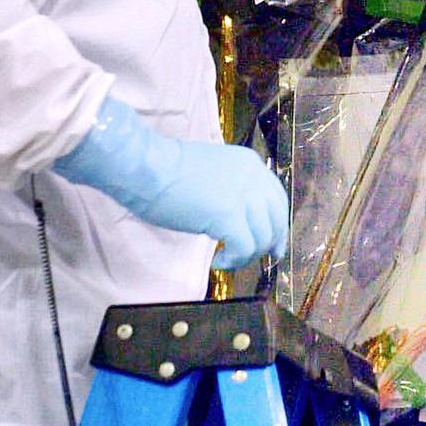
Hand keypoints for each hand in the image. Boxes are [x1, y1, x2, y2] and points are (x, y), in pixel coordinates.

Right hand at [52, 95, 287, 266]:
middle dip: (269, 244)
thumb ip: (230, 189)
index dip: (277, 224)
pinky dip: (233, 261)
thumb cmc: (167, 169)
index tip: (273, 244)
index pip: (277, 198)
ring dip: (246, 255)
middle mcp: (254, 177)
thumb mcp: (212, 172)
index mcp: (249, 164)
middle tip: (255, 259)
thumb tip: (236, 216)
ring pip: (263, 238)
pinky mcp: (229, 216)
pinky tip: (217, 261)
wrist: (148, 167)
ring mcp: (243, 196)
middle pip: (276, 219)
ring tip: (225, 258)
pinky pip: (244, 249)